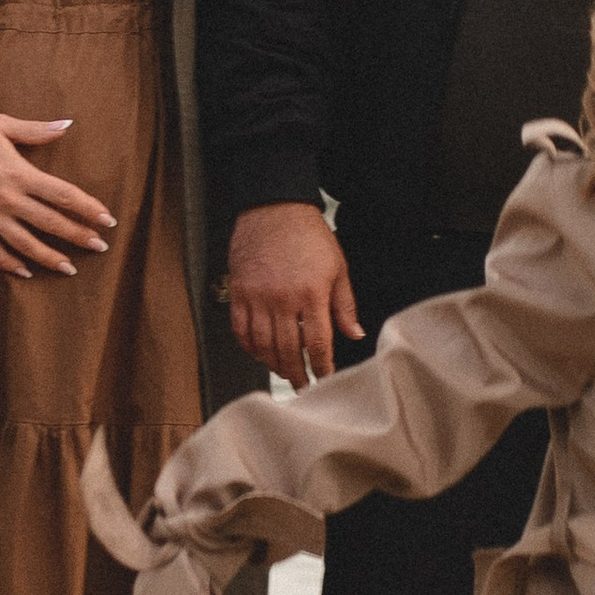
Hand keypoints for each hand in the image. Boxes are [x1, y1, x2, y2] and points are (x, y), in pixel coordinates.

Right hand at [0, 112, 115, 279]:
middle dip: (78, 236)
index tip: (106, 219)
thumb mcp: (2, 125)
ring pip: (25, 244)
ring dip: (50, 258)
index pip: (62, 195)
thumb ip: (37, 130)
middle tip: (100, 246)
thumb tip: (68, 125)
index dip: (88, 208)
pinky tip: (26, 272)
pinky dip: (10, 264)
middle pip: (50, 223)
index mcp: (19, 173)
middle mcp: (7, 199)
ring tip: (70, 268)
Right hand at [226, 200, 357, 384]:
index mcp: (311, 294)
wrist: (274, 208)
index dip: (322, 367)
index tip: (325, 379)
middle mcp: (282, 300)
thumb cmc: (308, 235)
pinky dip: (249, 347)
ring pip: (262, 345)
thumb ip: (345, 305)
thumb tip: (354, 334)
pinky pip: (240, 330)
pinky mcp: (239, 292)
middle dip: (298, 374)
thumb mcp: (337, 268)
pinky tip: (259, 353)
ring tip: (284, 372)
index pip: (318, 343)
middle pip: (288, 350)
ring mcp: (257, 297)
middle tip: (303, 386)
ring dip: (273, 365)